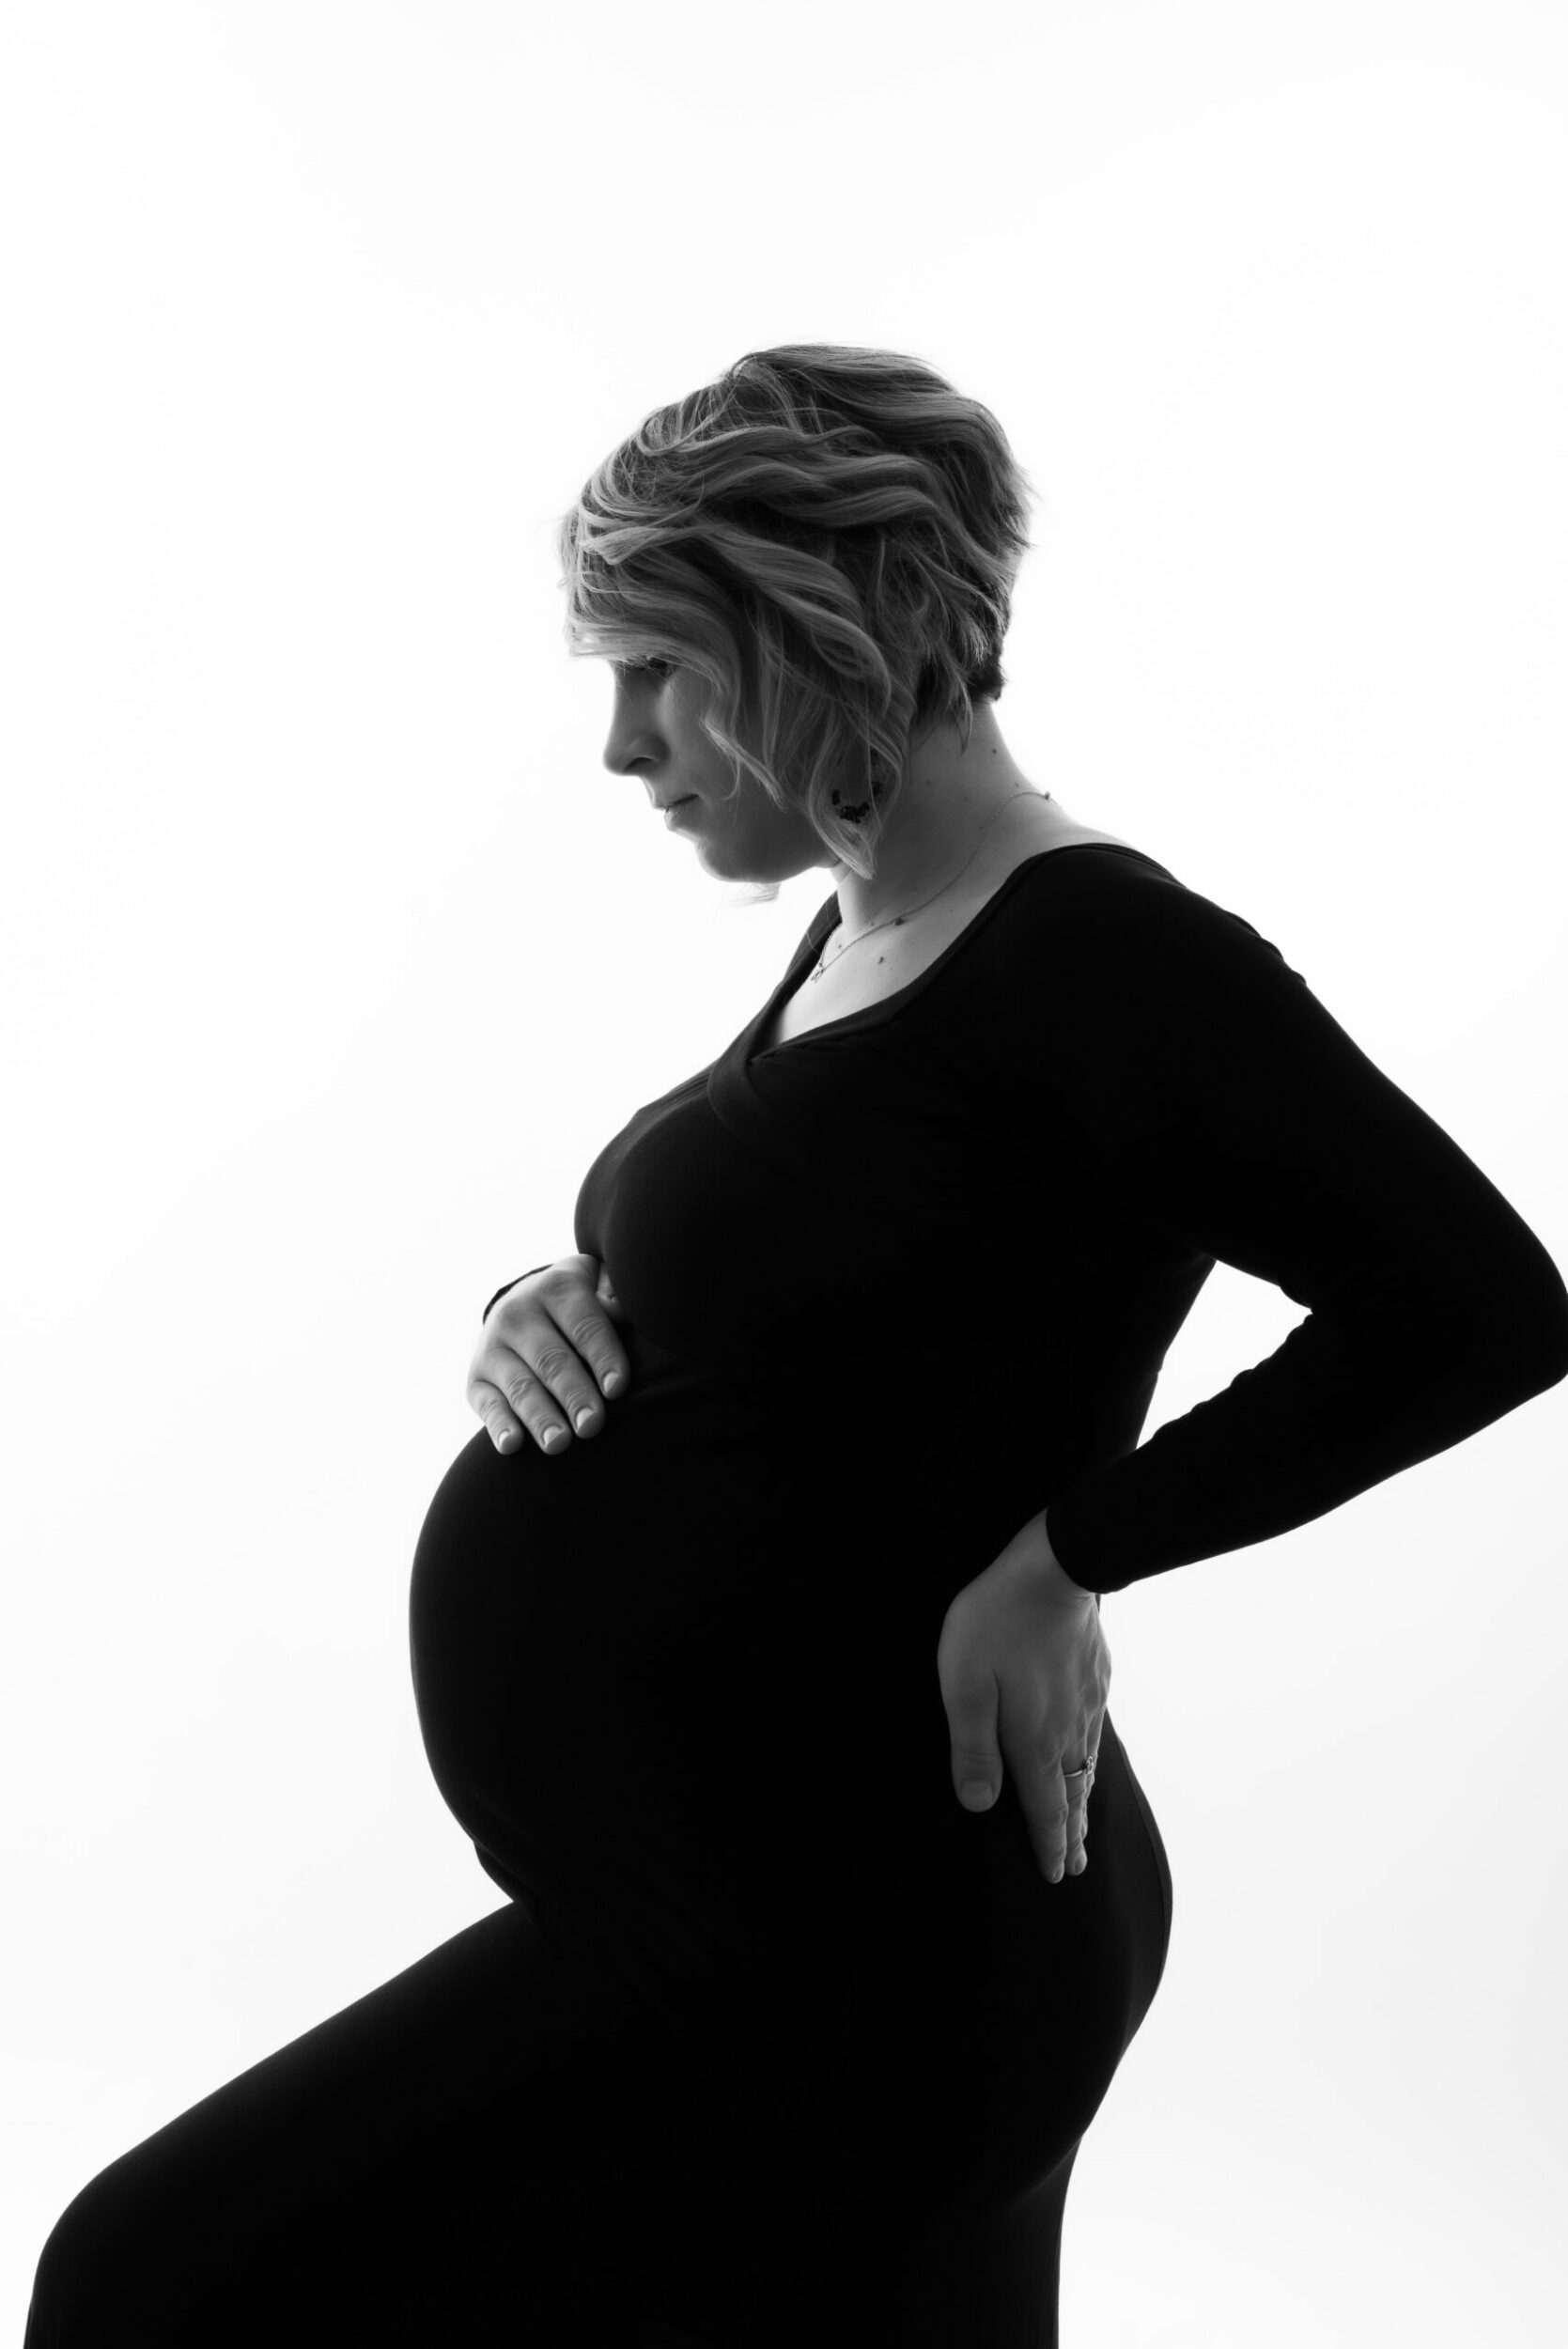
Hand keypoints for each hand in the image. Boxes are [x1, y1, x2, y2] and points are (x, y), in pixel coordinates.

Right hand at [466, 1255, 631, 1454]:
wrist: (526, 1303)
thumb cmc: (581, 1304)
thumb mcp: (598, 1286)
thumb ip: (615, 1296)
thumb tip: (623, 1310)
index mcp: (556, 1288)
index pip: (584, 1325)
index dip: (602, 1357)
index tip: (617, 1389)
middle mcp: (517, 1314)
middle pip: (551, 1360)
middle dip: (573, 1394)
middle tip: (592, 1425)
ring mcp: (492, 1347)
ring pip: (521, 1386)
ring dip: (540, 1416)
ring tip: (559, 1443)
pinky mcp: (477, 1379)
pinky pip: (487, 1404)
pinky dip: (499, 1425)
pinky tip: (512, 1445)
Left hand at [936, 1512, 1110, 1882]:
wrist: (1054, 1569)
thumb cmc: (997, 1623)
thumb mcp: (965, 1686)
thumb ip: (972, 1748)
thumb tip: (980, 1803)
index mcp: (1033, 1741)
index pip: (1044, 1809)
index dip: (1047, 1845)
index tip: (1053, 1875)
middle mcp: (1067, 1731)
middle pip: (1070, 1796)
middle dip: (1070, 1835)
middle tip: (1074, 1867)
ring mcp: (1086, 1703)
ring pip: (1087, 1767)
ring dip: (1083, 1802)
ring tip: (1083, 1824)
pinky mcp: (1094, 1676)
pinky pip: (1096, 1732)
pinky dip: (1092, 1759)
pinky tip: (1089, 1755)